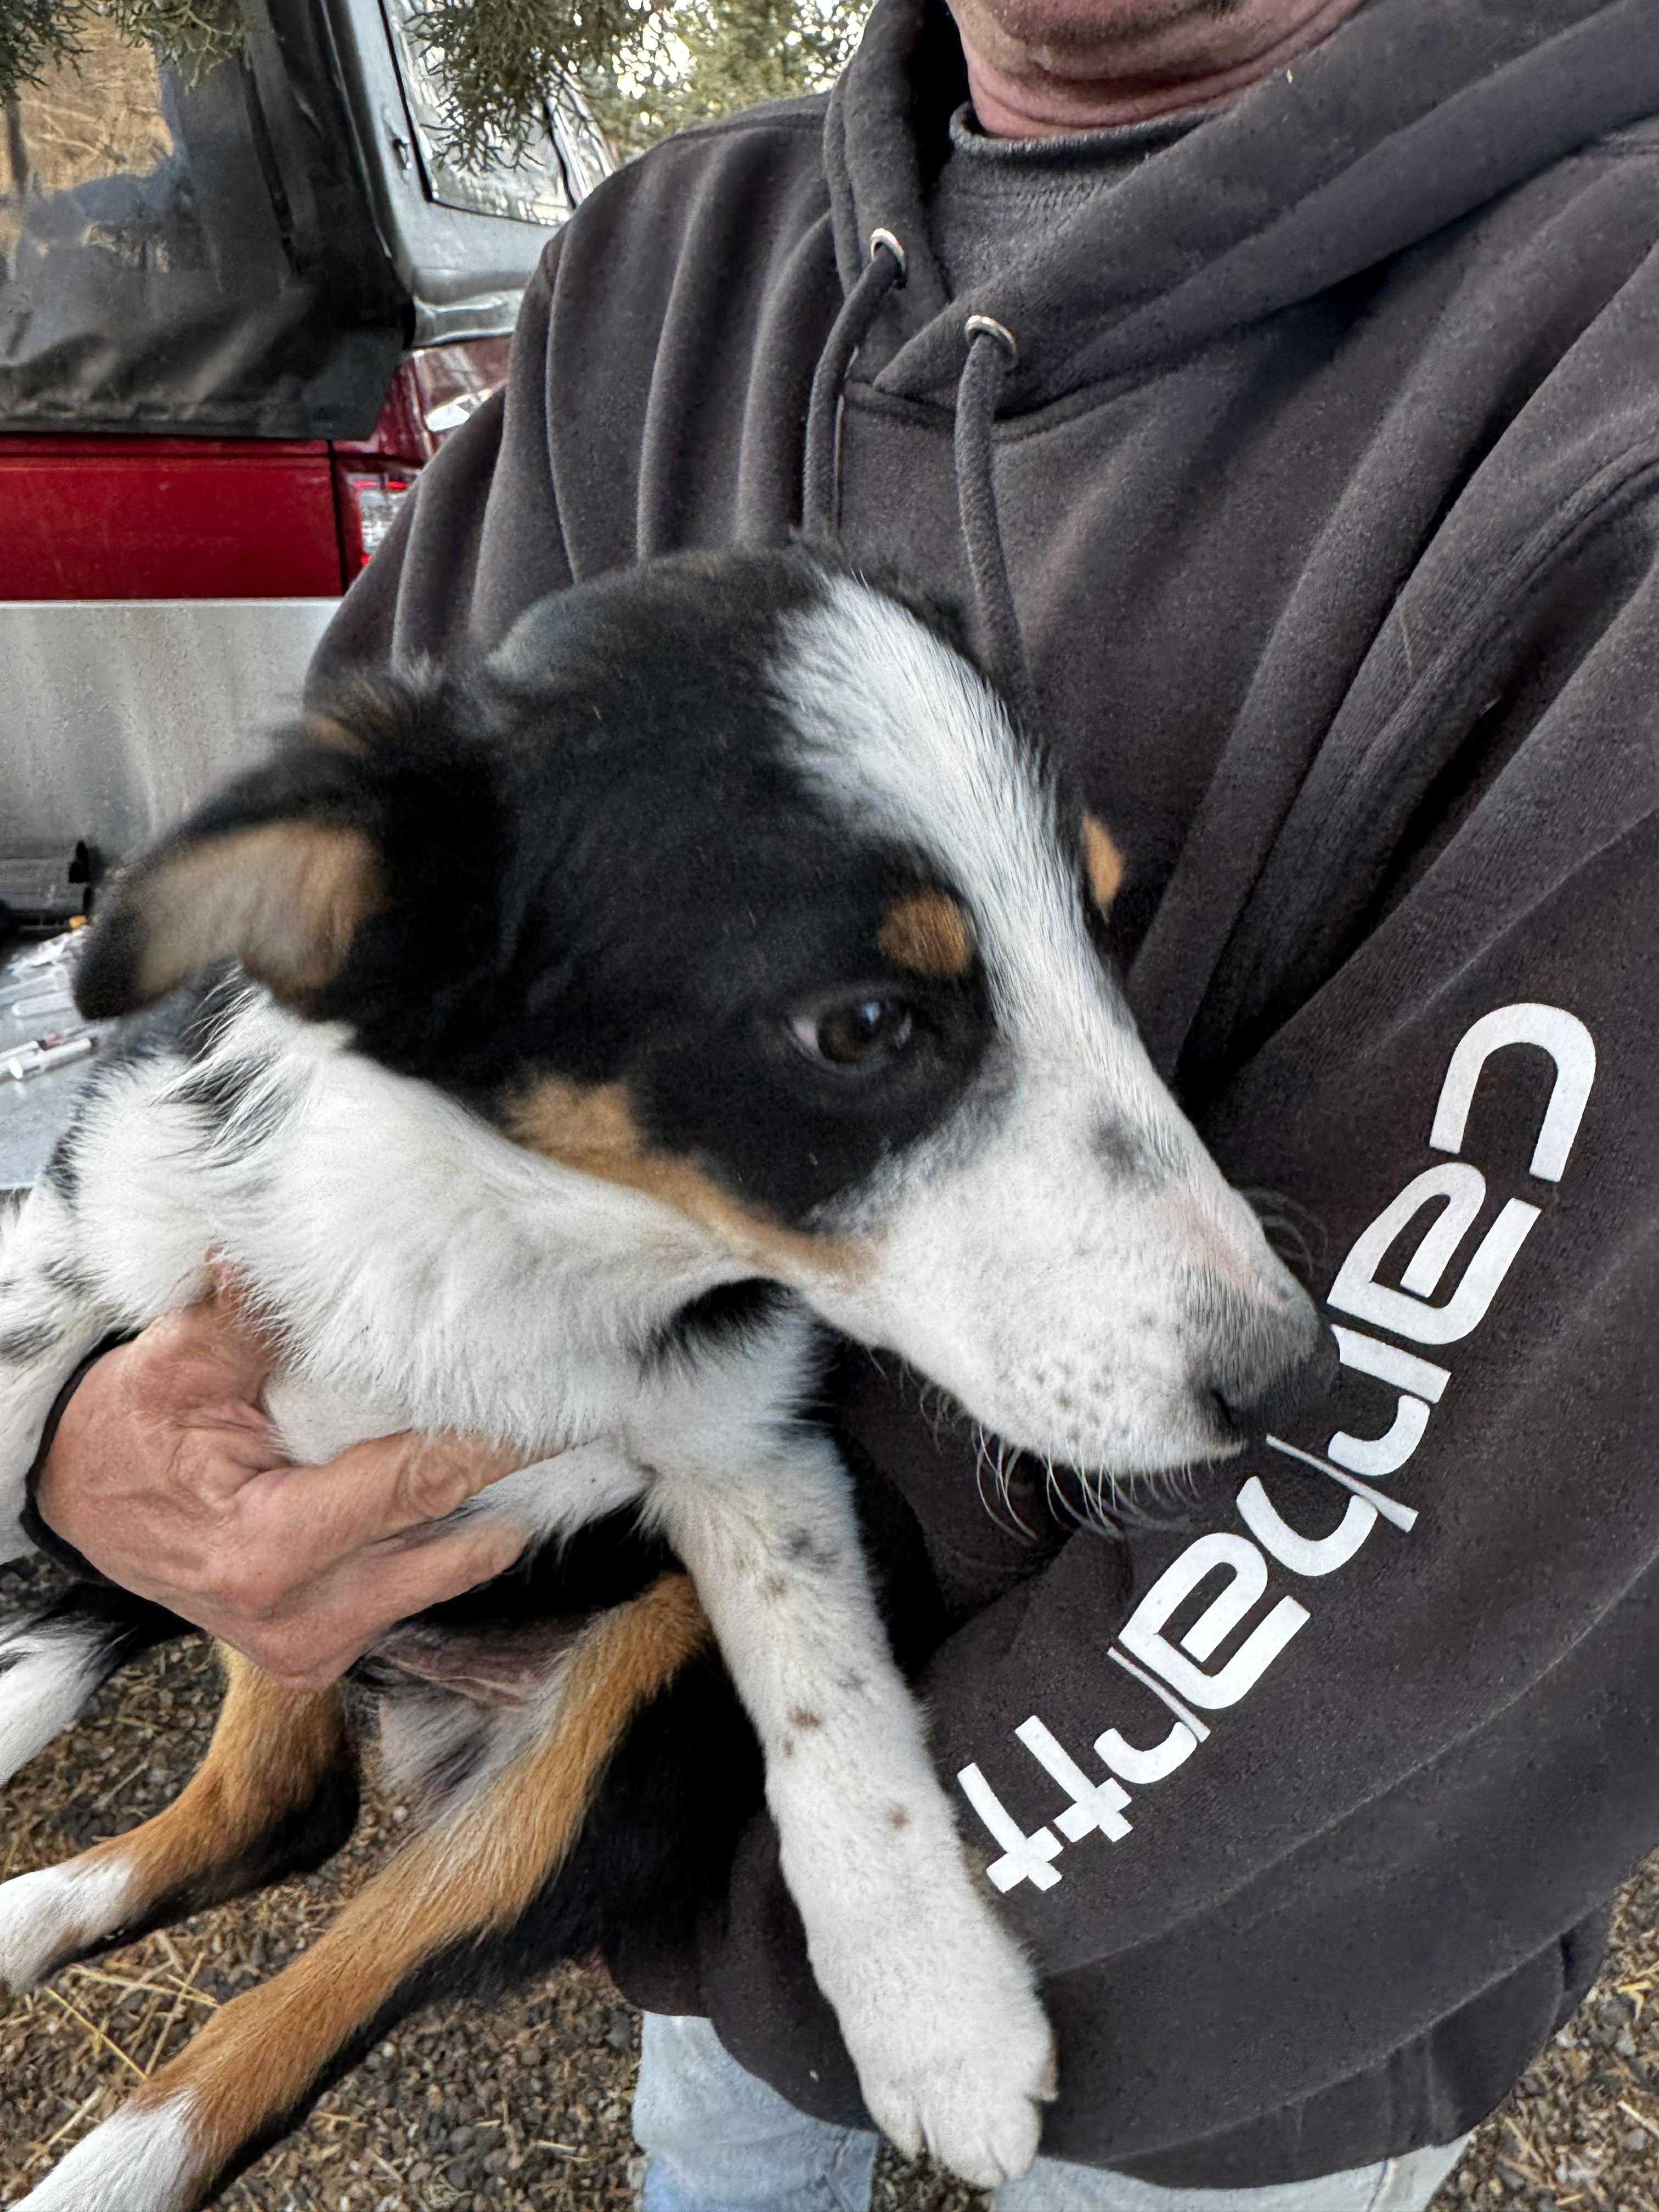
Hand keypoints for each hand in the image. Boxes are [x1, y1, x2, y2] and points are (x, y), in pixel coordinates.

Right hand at [36, 1276, 527, 1686]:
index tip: (568, 1400)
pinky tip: (469, 1489)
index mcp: (268, 1553)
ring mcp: (318, 1644)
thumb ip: (240, 1321)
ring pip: (443, 1570)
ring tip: (536, 1438)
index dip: (496, 1441)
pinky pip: (413, 1593)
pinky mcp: (326, 1651)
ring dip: (484, 1509)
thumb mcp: (168, 1372)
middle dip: (513, 1472)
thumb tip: (270, 1249)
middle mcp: (304, 1616)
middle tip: (583, 1407)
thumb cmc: (121, 1442)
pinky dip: (443, 1541)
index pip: (416, 1483)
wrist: (80, 1513)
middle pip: (447, 1532)